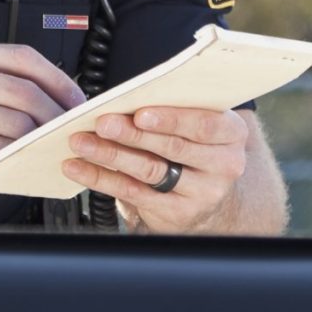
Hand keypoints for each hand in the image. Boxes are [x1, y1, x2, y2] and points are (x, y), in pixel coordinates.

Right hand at [0, 42, 86, 198]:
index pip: (22, 58)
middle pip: (24, 91)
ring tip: (49, 146)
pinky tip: (23, 160)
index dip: (57, 78)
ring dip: (40, 138)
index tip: (75, 97)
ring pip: (16, 122)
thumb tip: (51, 96)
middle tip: (68, 128)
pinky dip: (18, 156)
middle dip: (55, 113)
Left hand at [62, 107, 250, 233]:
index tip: (139, 113)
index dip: (171, 119)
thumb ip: (177, 111)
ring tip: (82, 142)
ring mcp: (202, 193)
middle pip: (172, 147)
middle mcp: (223, 165)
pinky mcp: (177, 213)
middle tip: (102, 123)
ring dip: (110, 154)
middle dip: (132, 134)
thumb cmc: (196, 146)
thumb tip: (127, 98)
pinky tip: (79, 167)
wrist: (209, 195)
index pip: (204, 125)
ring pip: (150, 170)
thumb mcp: (200, 125)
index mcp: (232, 134)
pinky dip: (101, 178)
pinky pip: (133, 193)